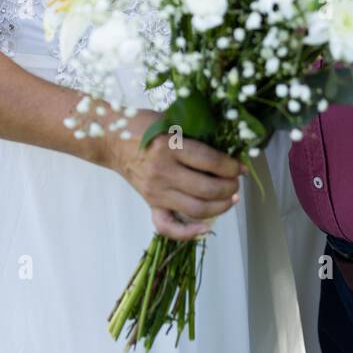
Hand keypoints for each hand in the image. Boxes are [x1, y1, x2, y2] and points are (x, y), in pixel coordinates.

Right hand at [104, 109, 243, 242]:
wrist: (111, 140)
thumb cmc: (142, 126)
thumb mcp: (170, 119)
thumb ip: (195, 133)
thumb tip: (227, 149)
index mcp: (169, 145)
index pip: (210, 161)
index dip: (231, 166)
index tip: (241, 166)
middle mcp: (163, 171)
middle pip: (207, 189)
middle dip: (230, 187)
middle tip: (236, 181)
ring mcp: (156, 191)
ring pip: (196, 209)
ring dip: (220, 206)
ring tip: (230, 197)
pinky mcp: (150, 203)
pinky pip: (168, 227)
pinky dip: (188, 233)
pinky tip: (206, 227)